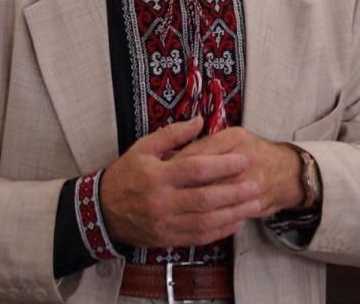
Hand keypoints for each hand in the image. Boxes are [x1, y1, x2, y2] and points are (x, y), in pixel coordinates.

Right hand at [100, 116, 261, 247]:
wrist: (104, 211)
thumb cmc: (127, 174)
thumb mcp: (143, 148)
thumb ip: (173, 134)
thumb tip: (200, 120)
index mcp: (157, 175)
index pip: (196, 169)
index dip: (223, 165)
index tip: (243, 159)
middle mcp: (162, 201)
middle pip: (206, 198)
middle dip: (234, 192)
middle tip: (256, 184)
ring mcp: (166, 223)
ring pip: (206, 221)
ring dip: (234, 213)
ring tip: (253, 204)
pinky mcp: (168, 238)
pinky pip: (200, 237)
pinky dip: (221, 231)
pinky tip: (236, 222)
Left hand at [173, 127, 304, 216]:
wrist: (288, 171)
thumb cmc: (250, 152)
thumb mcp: (229, 139)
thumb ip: (204, 145)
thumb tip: (168, 154)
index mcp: (234, 138)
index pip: (197, 152)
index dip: (175, 165)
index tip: (159, 175)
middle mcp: (244, 157)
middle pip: (204, 175)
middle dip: (180, 187)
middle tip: (162, 195)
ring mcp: (252, 181)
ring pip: (215, 197)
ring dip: (193, 205)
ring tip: (174, 210)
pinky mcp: (257, 202)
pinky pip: (228, 213)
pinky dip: (212, 218)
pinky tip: (196, 220)